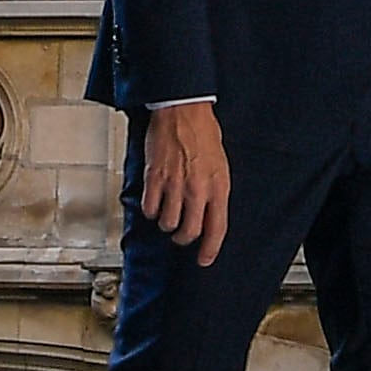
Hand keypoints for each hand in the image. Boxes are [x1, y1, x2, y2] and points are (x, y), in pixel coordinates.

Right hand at [142, 101, 231, 266]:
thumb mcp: (220, 165)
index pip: (217, 229)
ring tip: (167, 214)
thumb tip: (209, 213)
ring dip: (166, 224)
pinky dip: (151, 211)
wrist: (182, 111)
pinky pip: (150, 209)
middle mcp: (198, 190)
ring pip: (167, 224)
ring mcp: (175, 185)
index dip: (210, 250)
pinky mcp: (155, 178)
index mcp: (219, 187)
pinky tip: (154, 202)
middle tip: (180, 234)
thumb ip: (215, 192)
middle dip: (183, 238)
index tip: (204, 260)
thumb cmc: (203, 133)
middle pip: (189, 232)